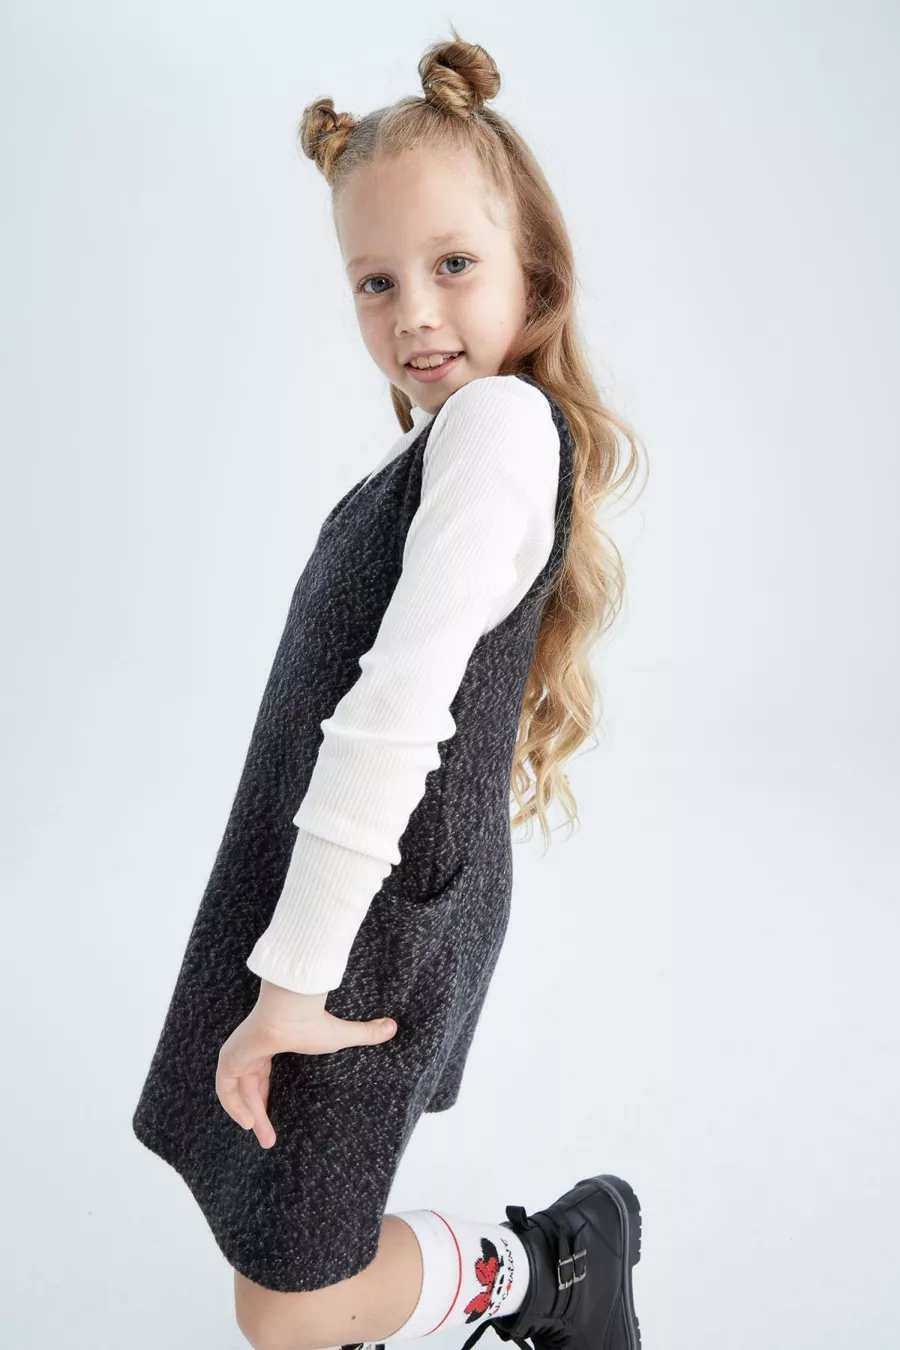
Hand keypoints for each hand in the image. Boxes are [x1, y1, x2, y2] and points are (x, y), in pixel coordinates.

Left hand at [215, 979, 397, 1148]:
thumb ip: (363, 1034)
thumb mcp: (341, 1036)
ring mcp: (238, 1053)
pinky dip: (234, 1107)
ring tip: (264, 1137)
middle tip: (269, 1140)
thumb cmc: (313, 1022)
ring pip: (238, 1092)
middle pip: (250, 1089)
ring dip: (249, 1116)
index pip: (262, 1076)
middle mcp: (251, 1049)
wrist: (291, 1011)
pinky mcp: (231, 1058)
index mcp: (270, 1043)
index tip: (273, 1121)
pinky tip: (248, 1124)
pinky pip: (226, 1089)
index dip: (266, 1099)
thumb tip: (394, 1026)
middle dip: (259, 1115)